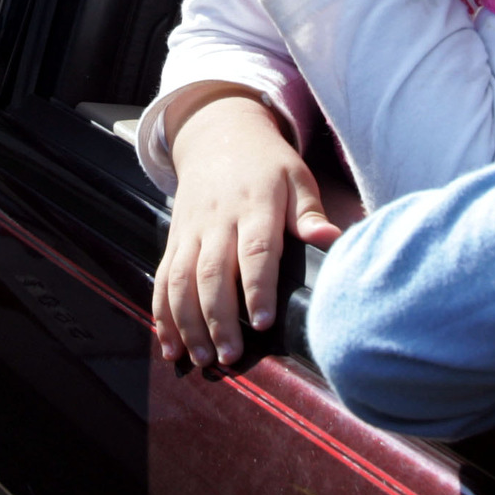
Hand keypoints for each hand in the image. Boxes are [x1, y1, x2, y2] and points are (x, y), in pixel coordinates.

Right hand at [153, 88, 339, 367]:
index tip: (262, 323)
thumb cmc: (266, 165)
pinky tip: (170, 347)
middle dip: (218, 318)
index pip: (255, 250)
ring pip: (181, 280)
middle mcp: (217, 222)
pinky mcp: (174, 241)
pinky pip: (163, 279)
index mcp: (254, 206)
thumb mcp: (296, 177)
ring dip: (188, 323)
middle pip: (211, 273)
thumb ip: (310, 211)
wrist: (218, 135)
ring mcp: (190, 232)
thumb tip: (332, 238)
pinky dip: (162, 315)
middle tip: (230, 356)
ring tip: (203, 359)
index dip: (257, 288)